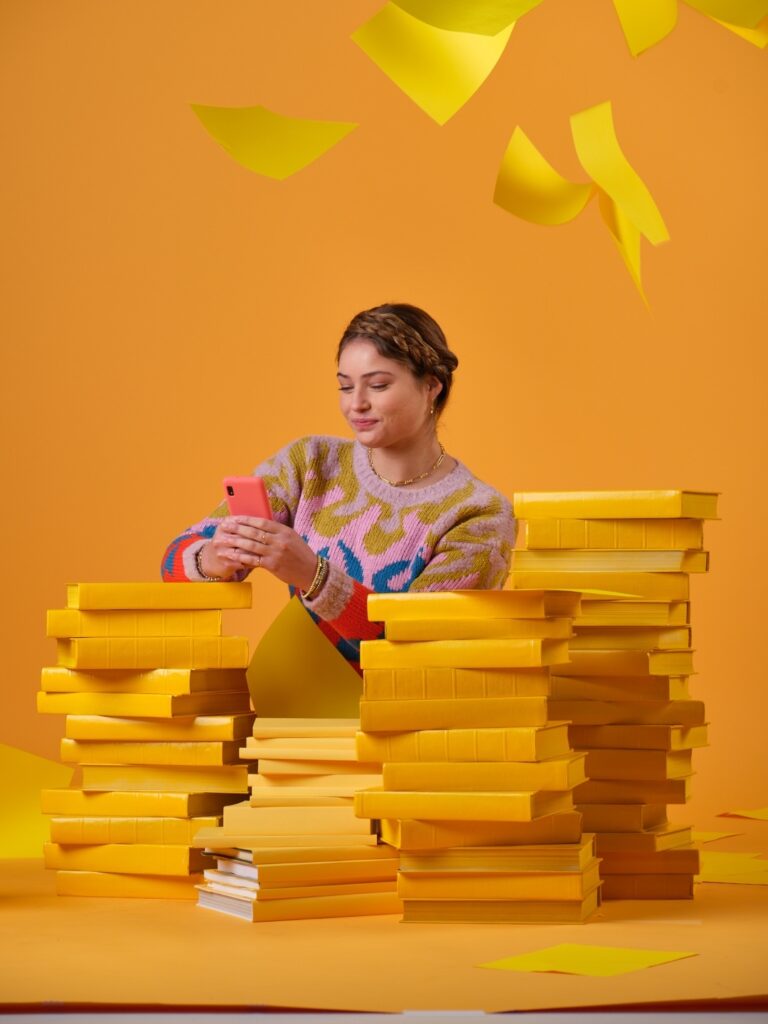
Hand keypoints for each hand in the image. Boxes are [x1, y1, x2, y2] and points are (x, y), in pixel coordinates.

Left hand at [202, 516, 317, 589]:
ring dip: (235, 542)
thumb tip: (257, 525)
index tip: (234, 518)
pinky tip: (231, 555)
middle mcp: (279, 540)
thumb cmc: (300, 554)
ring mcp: (276, 553)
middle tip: (224, 526)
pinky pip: (252, 560)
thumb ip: (276, 532)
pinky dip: (240, 557)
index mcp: (284, 531)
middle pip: (253, 532)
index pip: (262, 522)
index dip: (246, 519)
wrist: (311, 571)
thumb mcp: (292, 538)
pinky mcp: (272, 565)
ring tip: (222, 540)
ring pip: (251, 545)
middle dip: (236, 528)